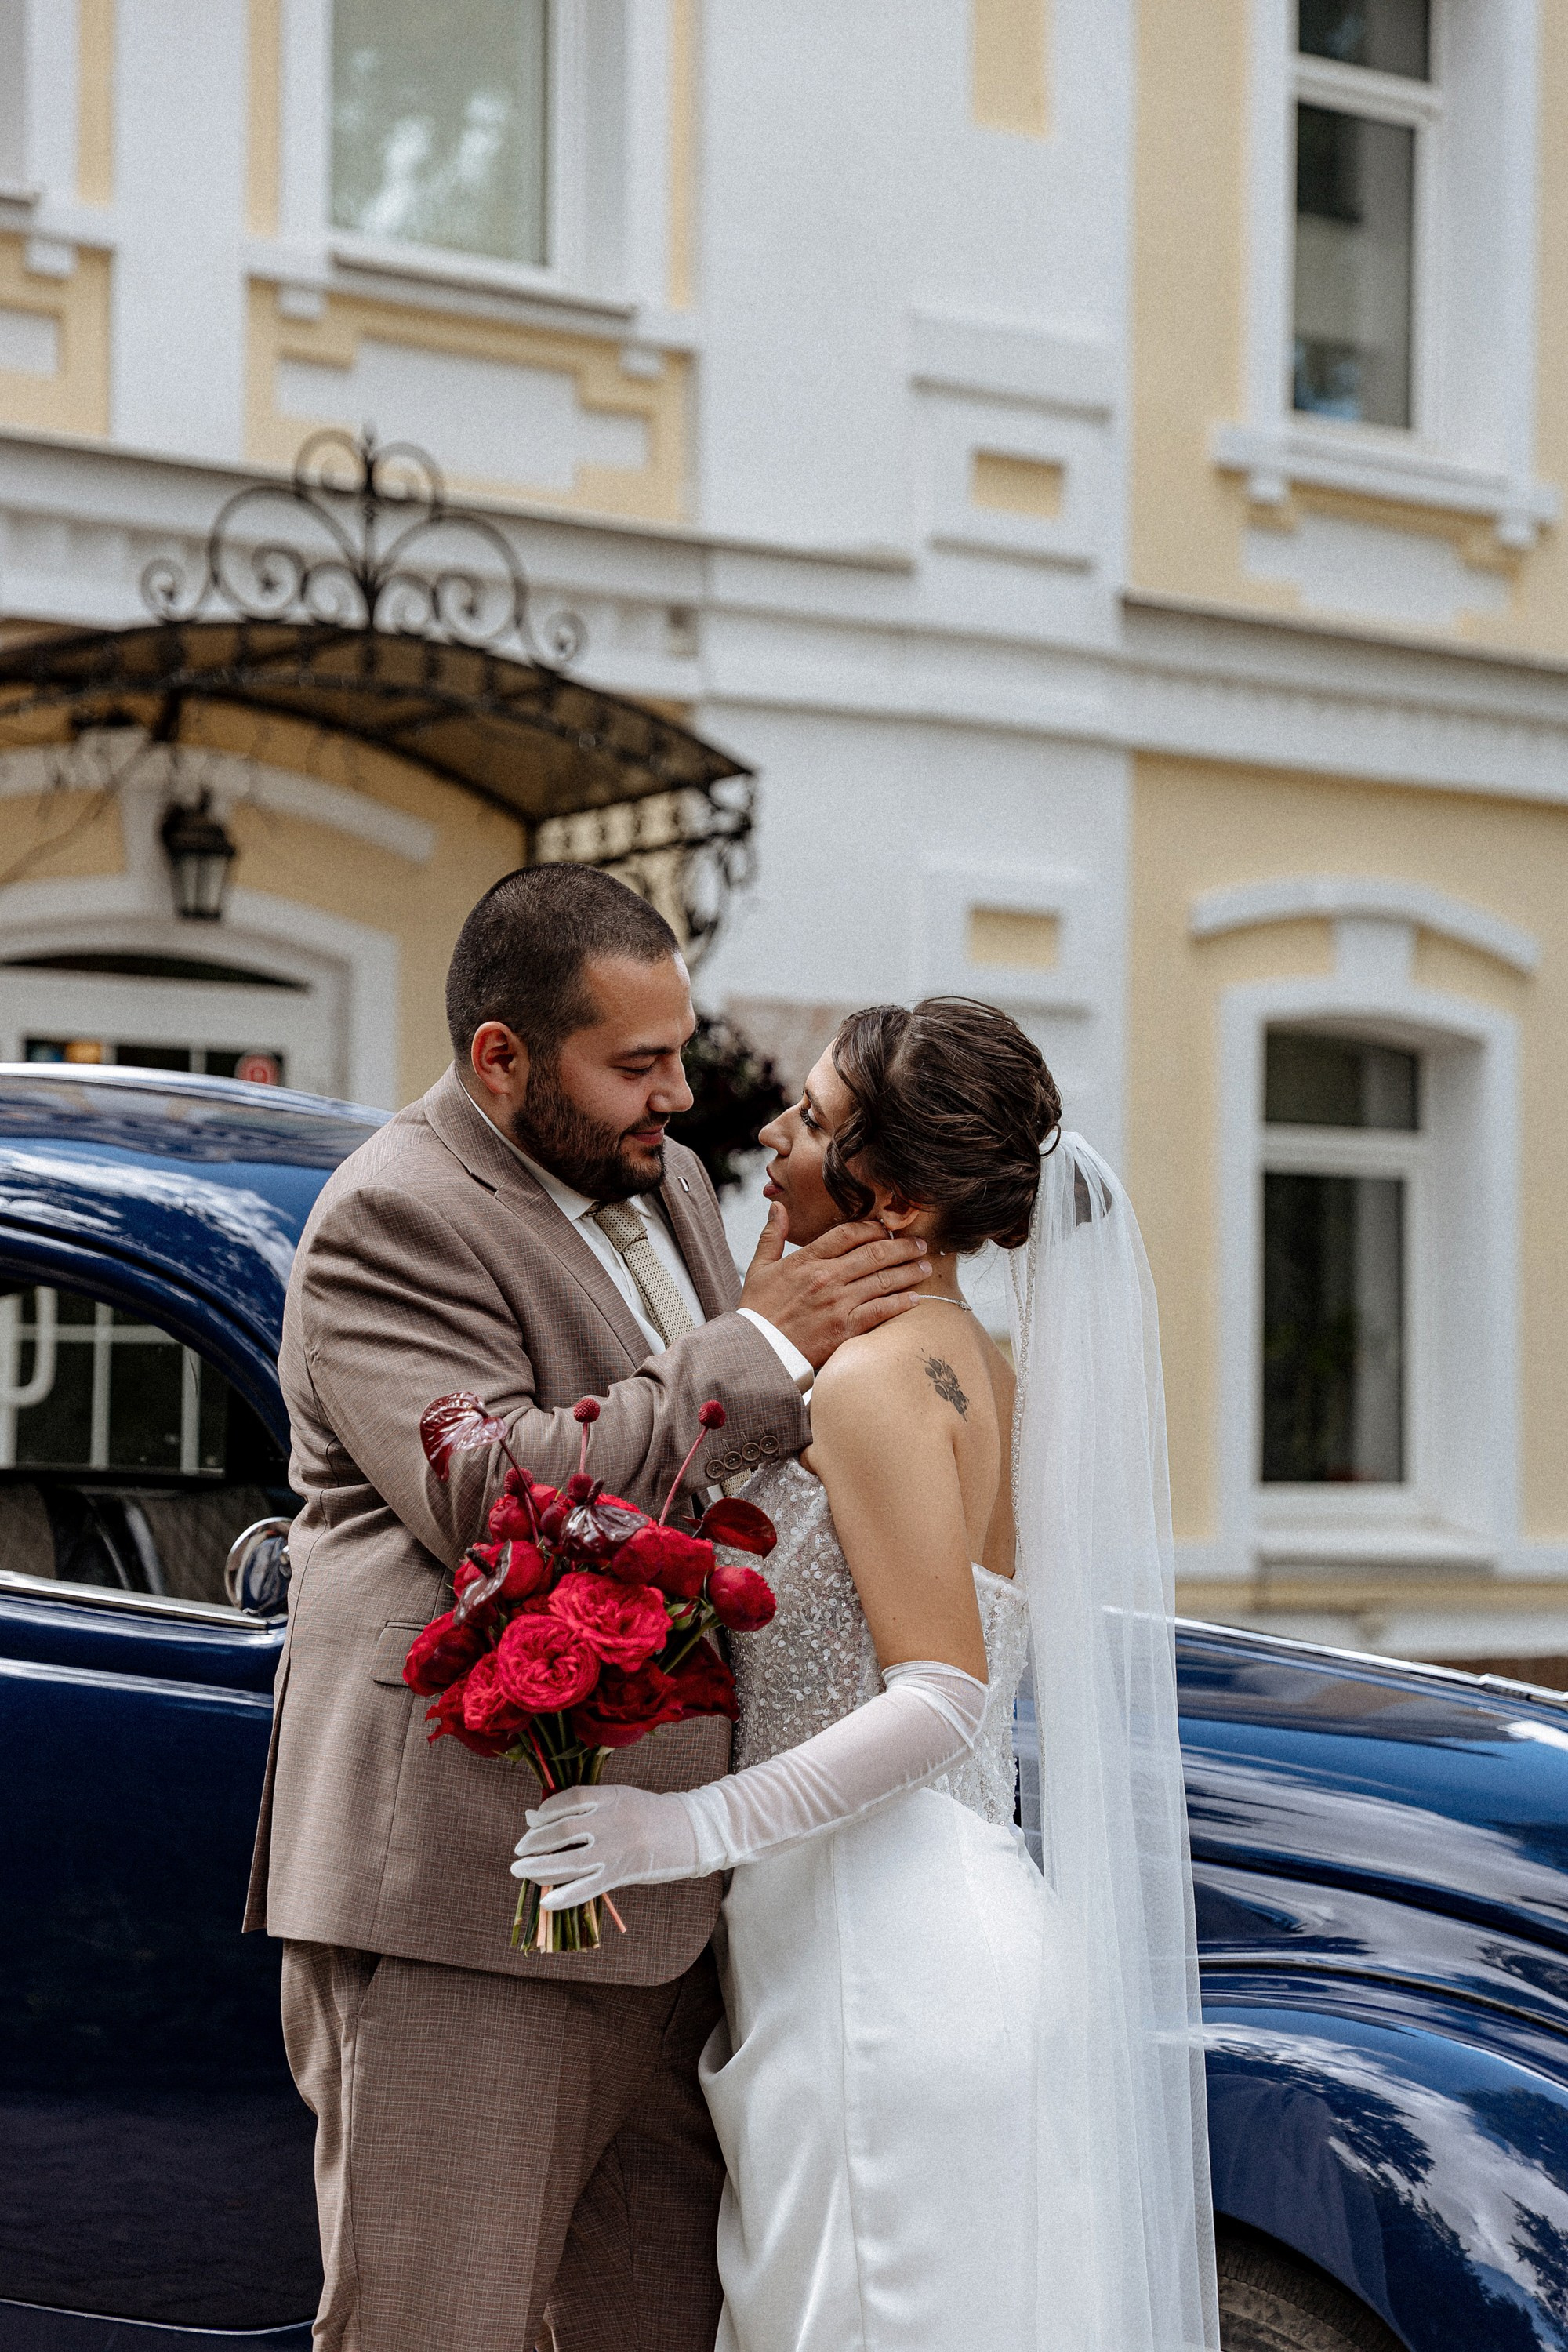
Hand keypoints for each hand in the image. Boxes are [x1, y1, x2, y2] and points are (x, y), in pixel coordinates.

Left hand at [511, 1782, 702, 1909]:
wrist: (691, 1832)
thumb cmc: (650, 1815)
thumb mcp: (620, 1799)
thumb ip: (584, 1807)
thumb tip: (535, 1816)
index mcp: (612, 1796)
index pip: (570, 1799)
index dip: (546, 1810)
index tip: (533, 1820)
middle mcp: (611, 1821)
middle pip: (563, 1830)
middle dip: (534, 1841)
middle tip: (519, 1849)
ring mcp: (616, 1849)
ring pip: (569, 1861)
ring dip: (539, 1867)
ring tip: (520, 1870)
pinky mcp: (622, 1873)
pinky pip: (588, 1887)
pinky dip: (565, 1896)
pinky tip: (547, 1902)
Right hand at [740, 1207, 930, 1369]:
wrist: (757, 1352)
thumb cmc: (757, 1312)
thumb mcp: (758, 1268)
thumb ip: (771, 1235)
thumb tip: (776, 1206)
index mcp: (807, 1260)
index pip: (848, 1234)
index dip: (873, 1227)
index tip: (888, 1228)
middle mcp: (827, 1277)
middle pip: (874, 1253)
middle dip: (902, 1247)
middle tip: (920, 1244)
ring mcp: (838, 1303)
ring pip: (883, 1280)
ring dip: (908, 1271)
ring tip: (925, 1267)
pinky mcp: (845, 1328)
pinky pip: (880, 1311)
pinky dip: (900, 1303)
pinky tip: (914, 1299)